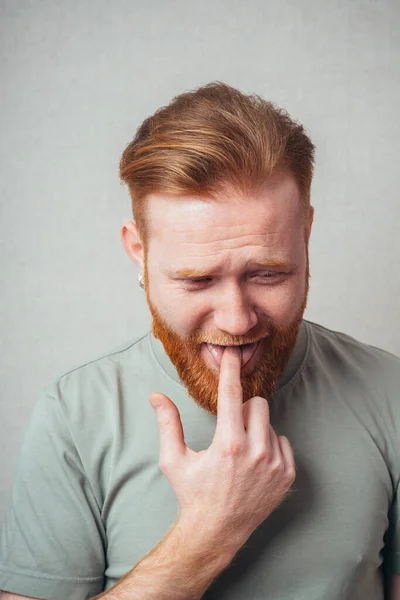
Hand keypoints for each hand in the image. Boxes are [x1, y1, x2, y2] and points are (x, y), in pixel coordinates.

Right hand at [149, 346, 295, 550]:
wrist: (216, 532)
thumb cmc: (192, 494)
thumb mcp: (173, 460)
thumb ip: (168, 424)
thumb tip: (156, 396)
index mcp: (228, 444)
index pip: (231, 394)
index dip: (231, 369)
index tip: (234, 353)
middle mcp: (256, 452)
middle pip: (258, 404)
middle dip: (244, 410)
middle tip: (230, 429)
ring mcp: (275, 465)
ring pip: (270, 423)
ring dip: (256, 429)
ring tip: (240, 452)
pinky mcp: (286, 476)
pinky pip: (283, 443)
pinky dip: (269, 447)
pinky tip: (254, 465)